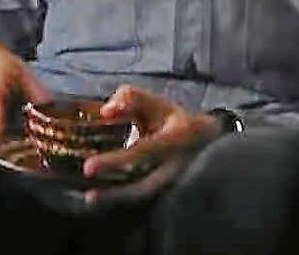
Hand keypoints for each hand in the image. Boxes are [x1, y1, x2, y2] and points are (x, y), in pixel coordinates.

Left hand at [81, 85, 220, 207]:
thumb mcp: (156, 102)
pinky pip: (148, 201)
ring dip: (118, 201)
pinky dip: (125, 201)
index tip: (89, 168)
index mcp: (176, 138)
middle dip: (116, 194)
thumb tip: (105, 112)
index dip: (115, 161)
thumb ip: (130, 98)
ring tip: (92, 200)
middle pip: (144, 187)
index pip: (143, 152)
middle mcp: (178, 165)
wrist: (210, 141)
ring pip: (146, 198)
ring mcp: (177, 182)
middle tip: (89, 196)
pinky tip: (104, 201)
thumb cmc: (176, 120)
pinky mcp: (172, 193)